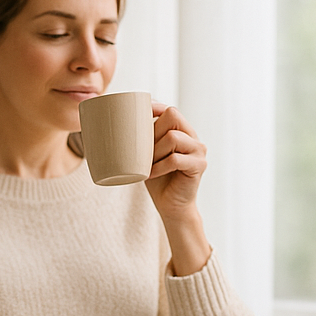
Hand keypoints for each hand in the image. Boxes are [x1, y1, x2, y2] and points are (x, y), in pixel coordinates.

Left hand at [144, 102, 206, 222]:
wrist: (171, 207)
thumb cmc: (158, 181)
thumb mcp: (147, 156)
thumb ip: (143, 140)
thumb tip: (116, 125)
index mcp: (182, 132)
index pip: (170, 110)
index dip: (154, 108)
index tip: (136, 113)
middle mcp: (193, 137)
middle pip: (172, 116)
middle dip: (153, 133)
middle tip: (143, 153)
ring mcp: (198, 150)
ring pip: (173, 138)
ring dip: (155, 151)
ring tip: (147, 166)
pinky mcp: (199, 165)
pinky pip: (175, 159)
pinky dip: (159, 167)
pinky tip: (150, 174)